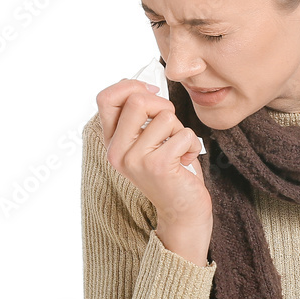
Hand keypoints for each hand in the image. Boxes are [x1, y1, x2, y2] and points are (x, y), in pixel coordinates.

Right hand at [96, 78, 211, 230]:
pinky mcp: (158, 166)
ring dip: (181, 130)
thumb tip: (142, 85)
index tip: (152, 93)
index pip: (106, 98)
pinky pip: (184, 133)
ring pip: (165, 116)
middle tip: (171, 128)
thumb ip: (139, 118)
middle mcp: (117, 151)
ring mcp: (135, 159)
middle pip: (137, 100)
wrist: (183, 212)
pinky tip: (186, 161)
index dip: (131, 86)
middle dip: (163, 106)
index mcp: (112, 142)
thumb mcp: (148, 142)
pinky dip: (194, 145)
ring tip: (178, 151)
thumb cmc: (171, 172)